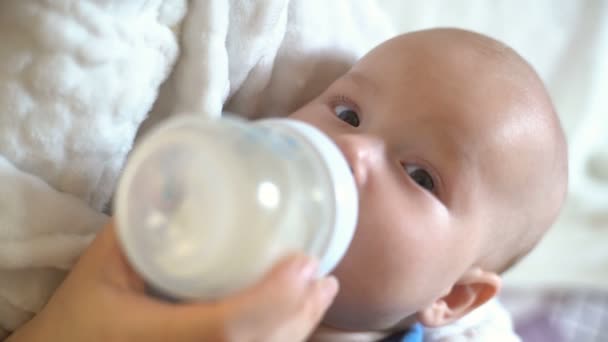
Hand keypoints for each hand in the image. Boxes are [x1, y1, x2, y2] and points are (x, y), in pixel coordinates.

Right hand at [8, 221, 337, 341]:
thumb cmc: (79, 315)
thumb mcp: (101, 265)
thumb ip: (140, 224)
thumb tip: (182, 186)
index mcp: (152, 337)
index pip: (227, 327)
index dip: (274, 298)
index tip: (304, 262)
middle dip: (299, 311)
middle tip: (319, 272)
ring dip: (299, 325)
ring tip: (319, 289)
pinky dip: (284, 338)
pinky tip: (298, 317)